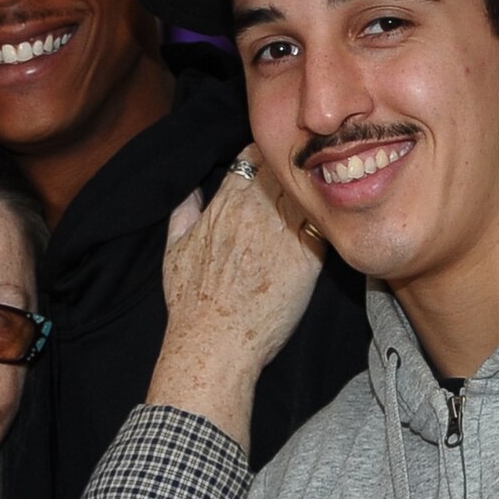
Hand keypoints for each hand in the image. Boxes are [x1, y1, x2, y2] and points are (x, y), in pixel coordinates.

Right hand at [148, 147, 325, 450]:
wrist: (216, 342)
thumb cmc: (192, 300)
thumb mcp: (174, 248)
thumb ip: (183, 210)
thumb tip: (192, 187)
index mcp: (228, 202)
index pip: (255, 157)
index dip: (264, 158)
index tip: (269, 166)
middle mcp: (260, 210)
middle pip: (286, 170)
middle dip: (291, 171)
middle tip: (297, 179)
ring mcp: (287, 233)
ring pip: (309, 192)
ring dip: (310, 194)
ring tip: (312, 200)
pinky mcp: (309, 258)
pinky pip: (324, 225)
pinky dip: (324, 222)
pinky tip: (322, 227)